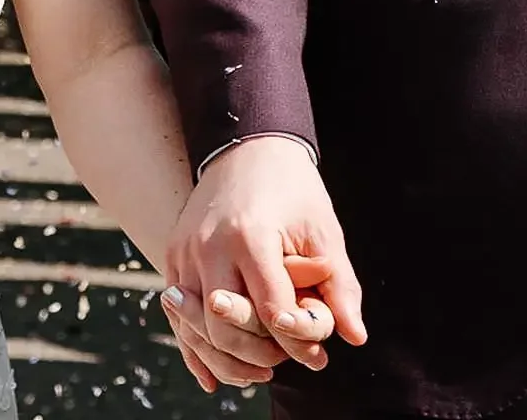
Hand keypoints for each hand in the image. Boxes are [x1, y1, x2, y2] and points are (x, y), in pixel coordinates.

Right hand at [166, 137, 365, 384]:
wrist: (246, 148)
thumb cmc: (292, 189)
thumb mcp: (322, 230)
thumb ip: (338, 284)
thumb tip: (354, 335)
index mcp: (249, 236)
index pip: (270, 311)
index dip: (296, 341)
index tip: (318, 357)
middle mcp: (208, 246)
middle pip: (226, 326)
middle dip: (258, 356)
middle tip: (285, 365)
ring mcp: (184, 253)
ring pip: (195, 329)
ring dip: (226, 361)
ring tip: (259, 374)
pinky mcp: (172, 258)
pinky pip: (178, 317)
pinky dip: (194, 350)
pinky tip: (214, 377)